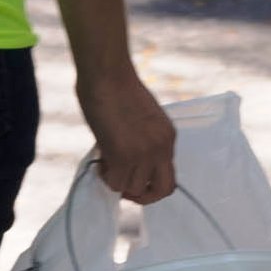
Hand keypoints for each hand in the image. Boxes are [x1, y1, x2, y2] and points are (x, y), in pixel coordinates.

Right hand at [78, 65, 176, 204]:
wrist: (107, 74)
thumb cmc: (117, 87)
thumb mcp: (143, 118)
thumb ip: (143, 140)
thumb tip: (128, 160)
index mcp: (169, 136)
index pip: (170, 175)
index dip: (152, 183)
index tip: (136, 178)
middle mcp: (161, 148)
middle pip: (162, 190)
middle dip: (143, 195)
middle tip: (124, 185)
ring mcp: (143, 153)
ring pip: (134, 189)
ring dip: (119, 181)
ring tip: (107, 164)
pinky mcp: (122, 155)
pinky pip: (115, 182)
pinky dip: (106, 177)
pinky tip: (100, 161)